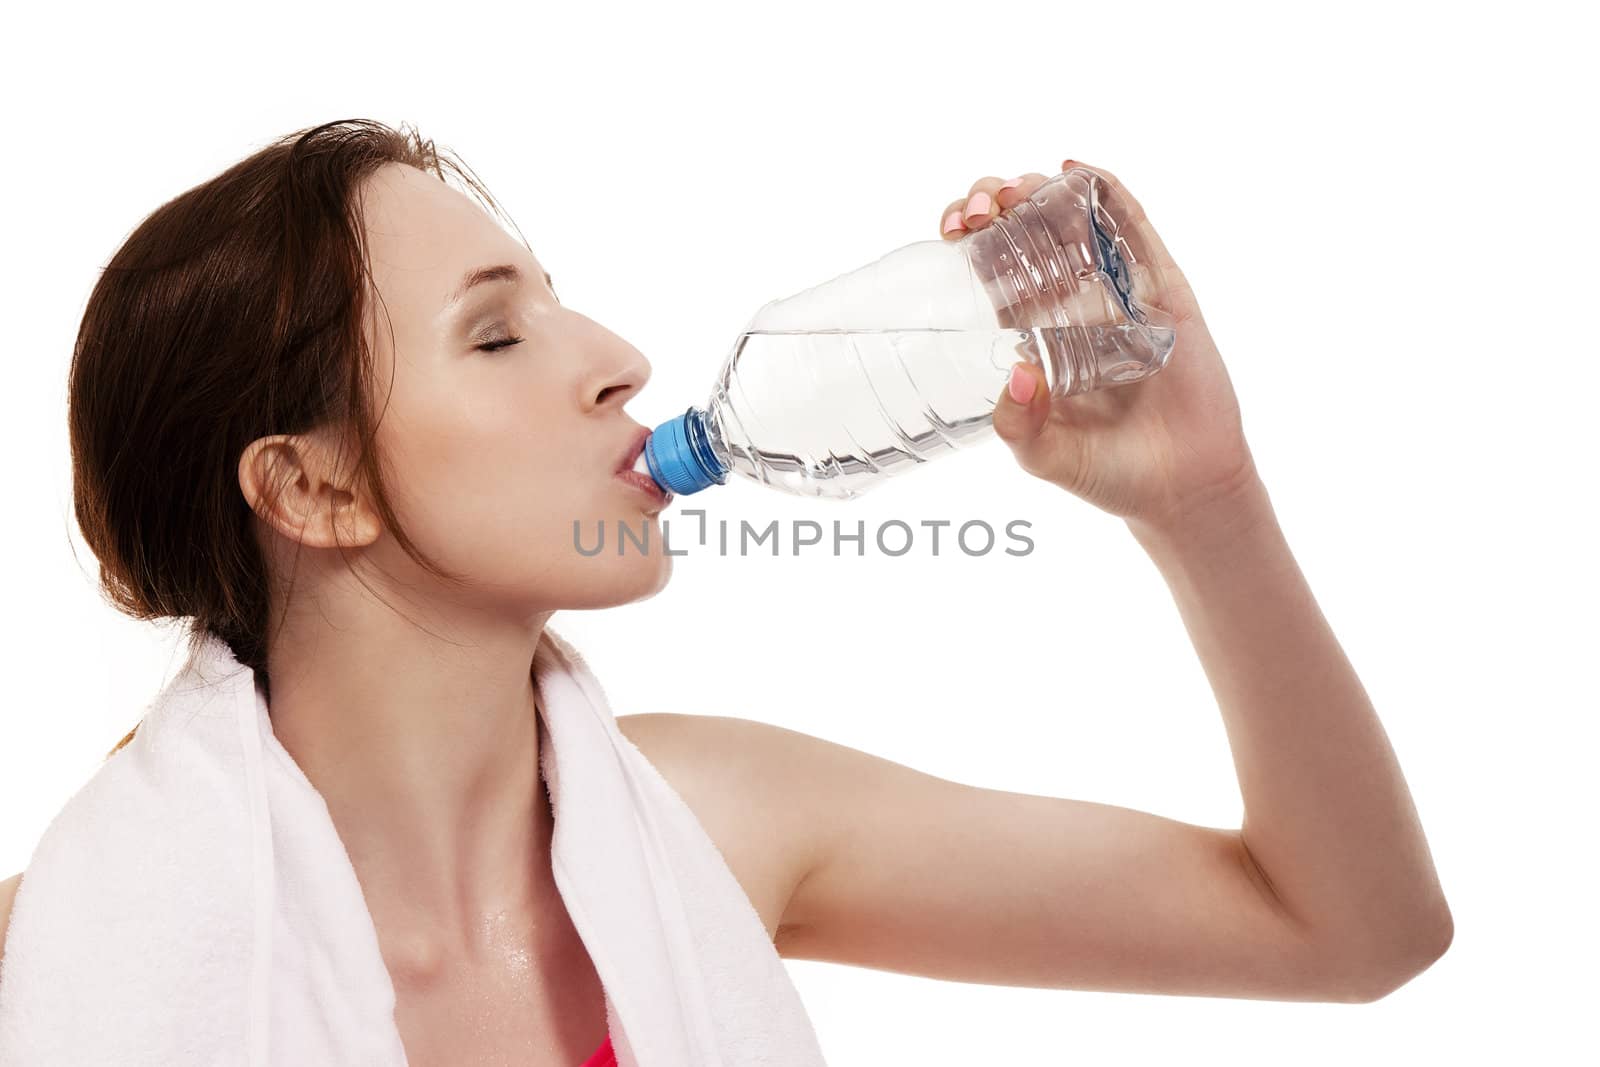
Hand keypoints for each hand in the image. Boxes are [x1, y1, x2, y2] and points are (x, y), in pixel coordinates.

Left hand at [939, 161, 1258, 532]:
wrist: (1185, 487)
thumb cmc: (1110, 475)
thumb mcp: (1046, 459)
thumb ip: (1021, 427)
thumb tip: (1018, 372)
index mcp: (1034, 336)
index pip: (990, 270)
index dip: (967, 239)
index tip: (951, 230)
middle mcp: (1072, 306)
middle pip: (1024, 234)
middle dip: (995, 206)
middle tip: (979, 209)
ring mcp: (1119, 294)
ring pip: (1074, 222)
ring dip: (1041, 193)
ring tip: (1017, 188)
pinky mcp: (1163, 292)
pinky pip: (1135, 232)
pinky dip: (1110, 194)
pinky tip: (1080, 173)